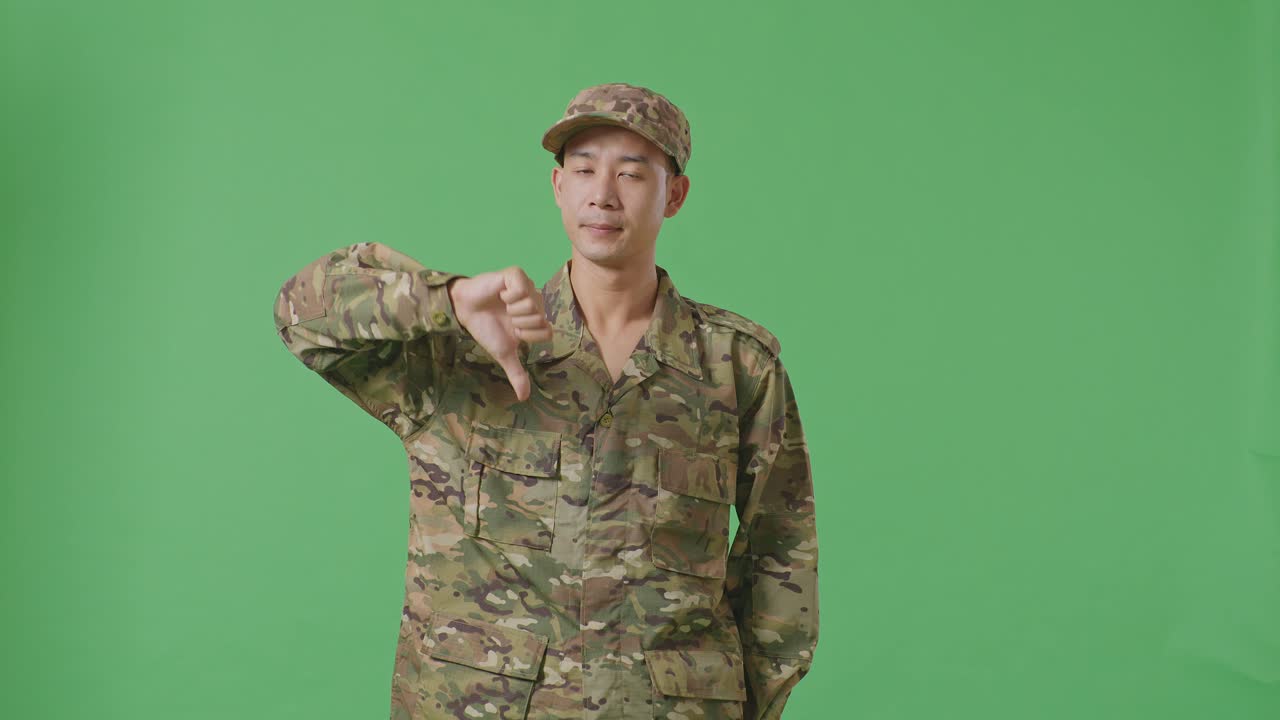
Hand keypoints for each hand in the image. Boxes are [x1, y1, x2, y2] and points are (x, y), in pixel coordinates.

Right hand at [446, 268, 552, 400]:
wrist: (465, 310)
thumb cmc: (485, 329)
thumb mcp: (503, 353)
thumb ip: (516, 373)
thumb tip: (524, 398)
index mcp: (536, 319)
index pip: (547, 331)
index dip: (527, 335)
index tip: (513, 331)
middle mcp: (535, 302)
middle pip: (540, 318)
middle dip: (519, 322)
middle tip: (506, 317)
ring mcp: (527, 287)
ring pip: (533, 304)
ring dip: (512, 309)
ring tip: (502, 305)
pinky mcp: (515, 275)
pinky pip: (522, 287)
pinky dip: (509, 295)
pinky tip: (501, 294)